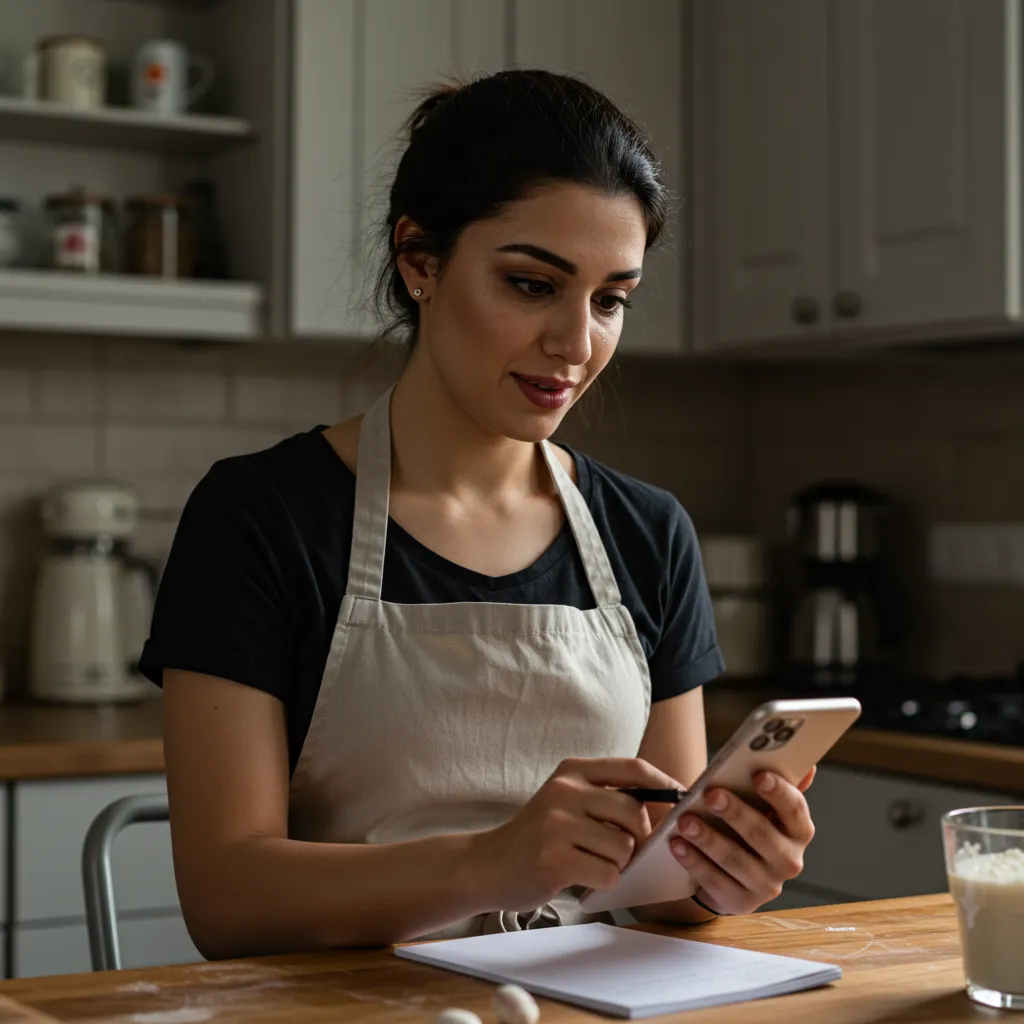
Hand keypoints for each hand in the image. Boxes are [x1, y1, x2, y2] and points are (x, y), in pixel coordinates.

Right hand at [469, 757, 683, 911]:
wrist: (487, 864)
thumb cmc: (537, 835)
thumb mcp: (566, 799)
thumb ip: (606, 795)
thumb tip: (666, 802)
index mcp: (572, 770)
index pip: (633, 768)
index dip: (665, 783)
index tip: (683, 798)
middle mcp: (565, 791)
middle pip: (635, 812)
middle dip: (639, 838)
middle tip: (623, 850)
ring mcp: (557, 824)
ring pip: (624, 847)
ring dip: (618, 863)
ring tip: (592, 862)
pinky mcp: (554, 859)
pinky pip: (608, 873)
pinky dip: (604, 881)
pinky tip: (582, 877)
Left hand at [668, 768, 816, 915]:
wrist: (732, 873)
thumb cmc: (747, 827)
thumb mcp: (762, 807)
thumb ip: (779, 786)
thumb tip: (807, 765)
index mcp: (799, 831)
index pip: (795, 809)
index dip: (779, 792)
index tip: (758, 775)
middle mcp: (789, 860)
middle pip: (762, 835)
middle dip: (735, 813)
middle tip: (711, 794)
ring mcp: (767, 885)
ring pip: (735, 859)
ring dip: (708, 838)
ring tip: (684, 821)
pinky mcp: (741, 902)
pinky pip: (715, 881)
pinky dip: (694, 861)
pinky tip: (677, 844)